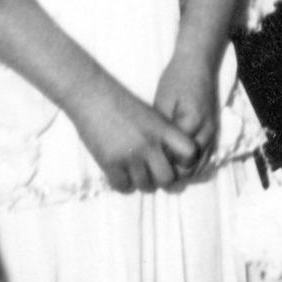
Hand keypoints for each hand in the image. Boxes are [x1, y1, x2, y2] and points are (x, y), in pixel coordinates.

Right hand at [70, 74, 199, 194]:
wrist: (91, 95)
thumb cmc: (120, 103)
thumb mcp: (149, 115)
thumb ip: (162, 135)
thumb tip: (172, 160)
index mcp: (162, 129)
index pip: (189, 153)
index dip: (186, 162)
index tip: (176, 162)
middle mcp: (149, 144)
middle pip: (167, 179)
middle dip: (161, 180)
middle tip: (153, 174)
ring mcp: (130, 155)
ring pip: (145, 186)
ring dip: (141, 182)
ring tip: (135, 173)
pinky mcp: (110, 163)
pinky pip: (123, 187)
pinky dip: (123, 184)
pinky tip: (120, 174)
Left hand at [149, 47, 221, 177]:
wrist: (197, 64)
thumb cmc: (176, 80)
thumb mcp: (162, 101)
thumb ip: (161, 128)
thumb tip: (154, 152)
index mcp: (192, 122)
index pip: (177, 157)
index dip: (162, 166)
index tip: (147, 167)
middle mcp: (207, 131)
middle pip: (191, 166)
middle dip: (173, 174)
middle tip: (153, 173)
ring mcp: (212, 132)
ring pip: (200, 165)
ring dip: (184, 172)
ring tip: (163, 171)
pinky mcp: (213, 132)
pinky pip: (205, 157)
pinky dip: (193, 164)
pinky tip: (177, 163)